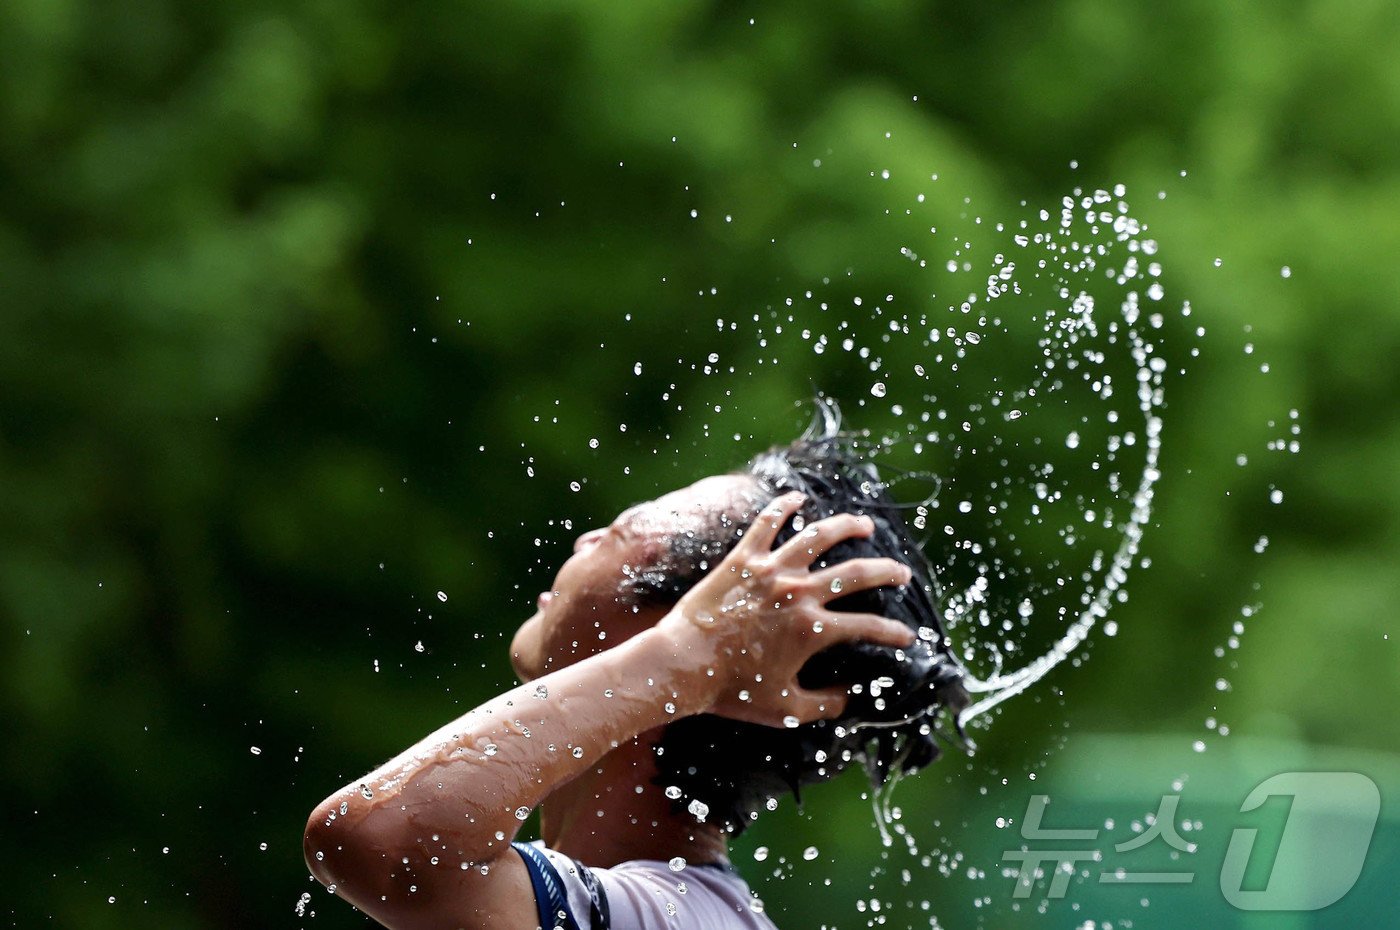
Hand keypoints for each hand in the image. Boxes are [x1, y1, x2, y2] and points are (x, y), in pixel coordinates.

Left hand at [660, 491, 916, 727]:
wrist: (682, 666)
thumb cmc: (731, 691)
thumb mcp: (785, 709)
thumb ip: (824, 705)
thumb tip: (849, 698)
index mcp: (812, 630)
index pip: (868, 627)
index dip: (893, 633)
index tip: (907, 637)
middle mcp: (798, 593)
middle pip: (856, 574)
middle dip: (887, 572)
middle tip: (902, 573)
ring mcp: (770, 571)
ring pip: (818, 537)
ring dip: (847, 527)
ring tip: (863, 525)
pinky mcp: (742, 559)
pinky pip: (766, 523)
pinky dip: (783, 506)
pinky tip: (796, 497)